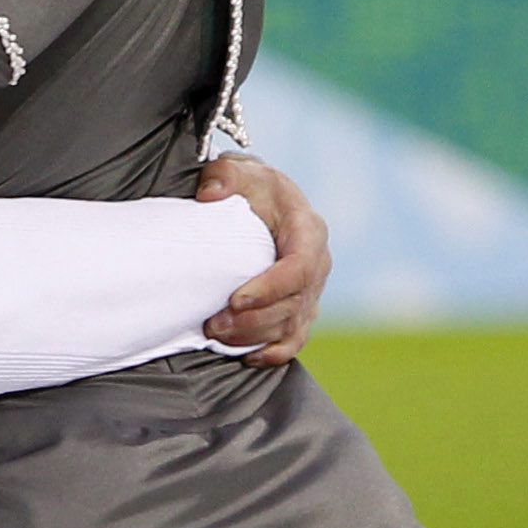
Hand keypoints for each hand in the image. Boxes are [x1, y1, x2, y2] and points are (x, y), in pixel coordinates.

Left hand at [196, 153, 328, 362]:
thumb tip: (210, 195)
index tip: (236, 300)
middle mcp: (317, 263)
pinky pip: (295, 340)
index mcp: (308, 230)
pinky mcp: (302, 309)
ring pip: (291, 326)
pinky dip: (273, 353)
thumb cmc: (250, 189)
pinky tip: (247, 356)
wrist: (263, 204)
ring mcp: (312, 290)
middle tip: (213, 324)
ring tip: (216, 334)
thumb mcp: (236, 171)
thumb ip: (223, 176)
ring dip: (254, 337)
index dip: (270, 289)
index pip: (300, 267)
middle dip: (253, 320)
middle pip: (294, 304)